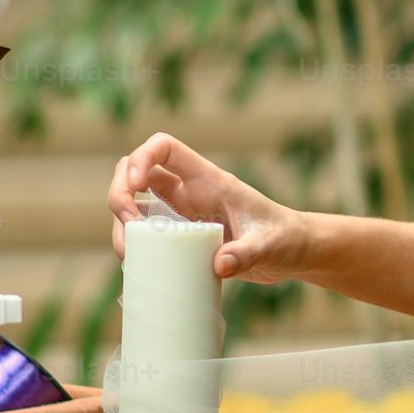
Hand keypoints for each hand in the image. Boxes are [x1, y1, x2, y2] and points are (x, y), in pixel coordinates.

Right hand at [107, 134, 311, 282]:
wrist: (293, 252)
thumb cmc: (286, 239)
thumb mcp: (270, 246)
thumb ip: (248, 254)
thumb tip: (219, 265)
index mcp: (209, 180)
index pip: (164, 148)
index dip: (141, 159)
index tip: (135, 188)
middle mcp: (190, 191)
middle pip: (135, 171)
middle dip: (120, 193)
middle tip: (130, 227)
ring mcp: (182, 213)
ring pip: (135, 202)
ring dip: (121, 222)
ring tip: (129, 253)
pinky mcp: (181, 236)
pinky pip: (145, 231)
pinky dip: (132, 243)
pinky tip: (136, 264)